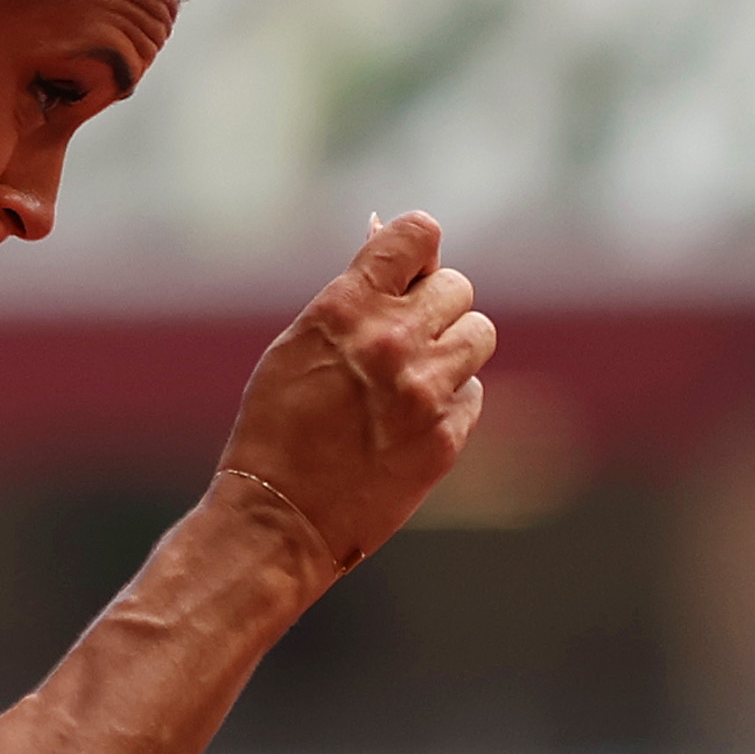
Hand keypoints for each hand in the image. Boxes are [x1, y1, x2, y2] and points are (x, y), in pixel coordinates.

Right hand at [216, 212, 496, 577]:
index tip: (411, 265)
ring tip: (411, 379)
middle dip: (434, 308)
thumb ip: (350, 298)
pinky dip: (449, 401)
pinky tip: (407, 423)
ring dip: (452, 349)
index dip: (418, 246)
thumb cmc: (275, 428)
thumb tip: (386, 234)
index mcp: (344, 310)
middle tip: (401, 339)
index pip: (418, 235)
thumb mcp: (296, 348)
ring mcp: (426, 391)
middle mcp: (391, 342)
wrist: (279, 518)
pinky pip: (474, 392)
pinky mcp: (448, 436)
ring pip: (479, 334)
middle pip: (458, 287)